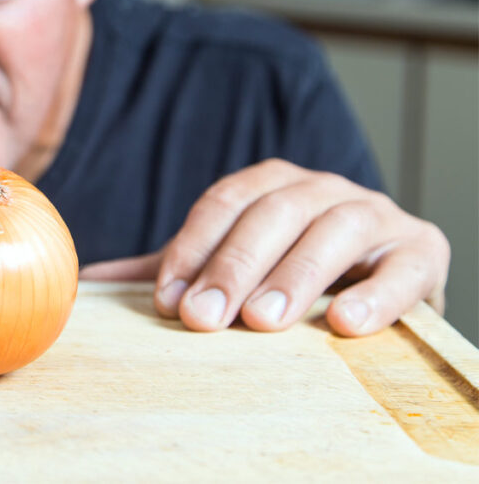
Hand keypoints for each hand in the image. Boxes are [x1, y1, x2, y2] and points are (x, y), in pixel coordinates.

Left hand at [79, 158, 449, 335]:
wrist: (379, 280)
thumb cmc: (288, 273)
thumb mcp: (228, 266)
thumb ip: (172, 269)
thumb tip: (87, 278)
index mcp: (270, 184)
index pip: (224, 203)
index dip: (193, 247)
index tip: (167, 300)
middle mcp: (321, 189)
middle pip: (273, 214)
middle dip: (234, 266)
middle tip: (205, 319)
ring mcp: (374, 215)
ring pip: (334, 231)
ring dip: (296, 275)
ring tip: (264, 322)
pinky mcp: (422, 250)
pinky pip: (406, 265)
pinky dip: (378, 292)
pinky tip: (346, 325)